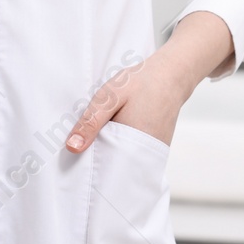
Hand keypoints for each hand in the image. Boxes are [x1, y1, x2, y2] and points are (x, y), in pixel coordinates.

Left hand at [63, 12, 233, 152]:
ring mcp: (152, 152)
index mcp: (133, 144)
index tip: (77, 157)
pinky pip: (133, 153)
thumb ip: (91, 121)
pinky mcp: (155, 147)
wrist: (171, 75)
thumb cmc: (140, 83)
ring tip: (101, 136)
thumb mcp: (109, 96)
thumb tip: (72, 147)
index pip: (106, 168)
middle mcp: (146, 154)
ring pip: (124, 160)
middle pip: (115, 167)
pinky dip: (122, 146)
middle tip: (86, 143)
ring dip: (110, 152)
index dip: (89, 165)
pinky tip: (114, 131)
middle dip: (99, 160)